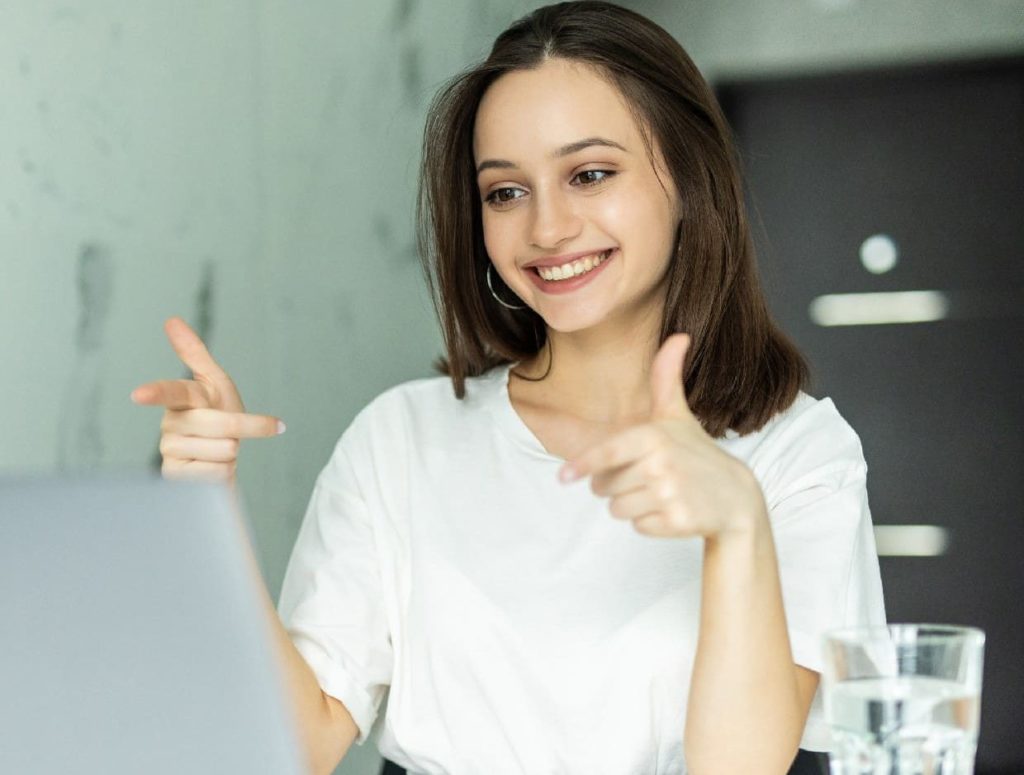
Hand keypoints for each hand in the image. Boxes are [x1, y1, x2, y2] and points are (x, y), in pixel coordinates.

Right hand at [130, 316, 282, 486]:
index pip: (171, 393)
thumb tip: (171, 320)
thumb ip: (194, 354)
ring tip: (219, 451)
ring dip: (232, 452)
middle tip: (247, 431)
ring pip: (224, 449)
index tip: (139, 394)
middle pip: (222, 424)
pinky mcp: (177, 478)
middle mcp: (170, 424)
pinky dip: (225, 472)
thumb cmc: (216, 416)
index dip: (156, 392)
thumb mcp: (214, 384)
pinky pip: (219, 472)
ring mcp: (170, 453)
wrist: (217, 461)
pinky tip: (211, 470)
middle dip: (247, 427)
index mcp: (181, 399)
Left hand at [559, 334, 764, 538]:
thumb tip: (679, 335)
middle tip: (645, 478)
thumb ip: (667, 377)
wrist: (736, 498)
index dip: (582, 466)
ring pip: (617, 509)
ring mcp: (669, 495)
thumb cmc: (696, 453)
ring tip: (658, 493)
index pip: (607, 454)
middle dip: (616, 486)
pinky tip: (670, 510)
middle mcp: (660, 464)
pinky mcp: (676, 522)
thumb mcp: (677, 414)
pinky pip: (638, 527)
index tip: (564, 477)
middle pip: (605, 486)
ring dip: (631, 506)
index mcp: (654, 436)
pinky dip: (649, 523)